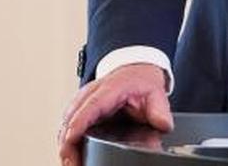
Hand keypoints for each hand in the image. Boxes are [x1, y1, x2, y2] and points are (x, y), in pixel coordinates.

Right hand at [57, 63, 173, 165]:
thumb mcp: (156, 94)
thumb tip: (163, 124)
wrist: (136, 70)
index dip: (78, 124)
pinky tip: (70, 155)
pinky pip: (67, 125)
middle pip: (70, 118)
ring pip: (65, 123)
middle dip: (67, 143)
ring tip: (71, 163)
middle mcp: (90, 94)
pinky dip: (66, 141)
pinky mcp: (79, 109)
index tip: (71, 140)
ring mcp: (82, 101)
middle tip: (72, 163)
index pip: (89, 107)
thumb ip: (160, 110)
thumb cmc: (141, 82)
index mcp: (109, 89)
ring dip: (64, 144)